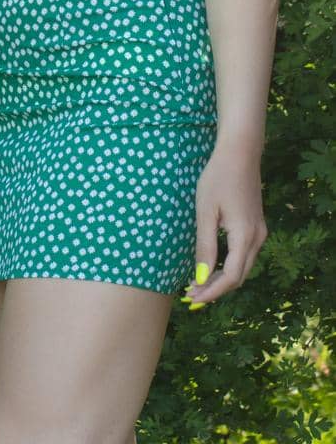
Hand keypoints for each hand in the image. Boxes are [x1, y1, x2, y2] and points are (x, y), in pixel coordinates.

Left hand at [182, 144, 267, 309]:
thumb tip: (201, 277)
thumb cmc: (218, 178)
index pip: (231, 278)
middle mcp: (257, 239)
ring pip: (243, 267)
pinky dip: (229, 265)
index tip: (192, 298)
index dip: (212, 292)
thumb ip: (205, 246)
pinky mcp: (256, 226)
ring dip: (222, 278)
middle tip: (191, 294)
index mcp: (245, 237)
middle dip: (216, 289)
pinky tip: (212, 265)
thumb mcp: (206, 212)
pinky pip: (244, 255)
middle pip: (239, 277)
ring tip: (198, 283)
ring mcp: (259, 232)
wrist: (239, 153)